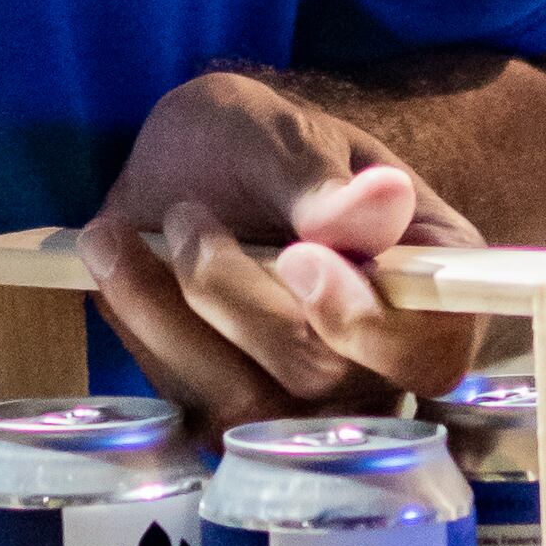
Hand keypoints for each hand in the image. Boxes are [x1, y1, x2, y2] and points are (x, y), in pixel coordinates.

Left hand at [76, 67, 489, 429]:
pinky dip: (141, 322)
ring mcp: (302, 403)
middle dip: (239, 297)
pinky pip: (185, 401)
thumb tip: (382, 205)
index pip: (430, 353)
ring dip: (179, 311)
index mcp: (429, 289)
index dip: (369, 325)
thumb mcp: (285, 133)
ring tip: (159, 222)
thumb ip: (324, 180)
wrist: (194, 167)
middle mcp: (377, 365)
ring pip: (246, 405)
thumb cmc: (259, 144)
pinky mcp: (227, 413)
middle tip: (191, 214)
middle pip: (322, 380)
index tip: (300, 259)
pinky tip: (114, 250)